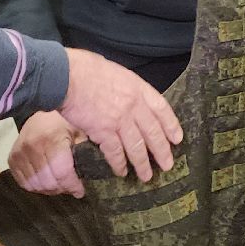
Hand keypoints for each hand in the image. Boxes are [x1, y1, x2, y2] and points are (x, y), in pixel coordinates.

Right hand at [9, 111, 85, 196]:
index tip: (80, 191)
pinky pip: (24, 183)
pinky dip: (36, 186)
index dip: (72, 186)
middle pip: (48, 182)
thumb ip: (84, 152)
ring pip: (35, 185)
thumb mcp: (79, 133)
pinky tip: (46, 180)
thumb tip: (92, 173)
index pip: (61, 173)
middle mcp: (33, 147)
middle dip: (62, 188)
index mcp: (52, 139)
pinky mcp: (12, 159)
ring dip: (49, 189)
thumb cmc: (64, 123)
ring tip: (59, 183)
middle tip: (70, 186)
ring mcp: (19, 153)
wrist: (40, 114)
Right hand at [57, 49, 183, 181]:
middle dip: (162, 151)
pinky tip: (121, 172)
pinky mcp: (103, 132)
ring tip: (147, 176)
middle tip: (167, 165)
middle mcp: (133, 105)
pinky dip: (119, 164)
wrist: (67, 76)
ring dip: (142, 164)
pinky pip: (115, 152)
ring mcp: (120, 120)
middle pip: (153, 132)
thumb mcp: (116, 72)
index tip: (177, 139)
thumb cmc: (86, 69)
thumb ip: (126, 87)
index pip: (162, 109)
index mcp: (138, 88)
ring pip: (137, 147)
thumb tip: (127, 96)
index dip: (171, 125)